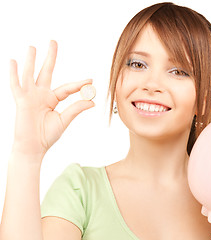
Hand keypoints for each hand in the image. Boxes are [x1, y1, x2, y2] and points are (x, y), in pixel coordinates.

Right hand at [10, 40, 94, 158]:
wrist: (34, 147)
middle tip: (53, 42)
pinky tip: (13, 61)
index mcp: (52, 99)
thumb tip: (92, 101)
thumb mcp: (64, 120)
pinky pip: (16, 85)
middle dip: (50, 57)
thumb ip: (76, 109)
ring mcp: (30, 96)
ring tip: (33, 47)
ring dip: (31, 61)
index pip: (67, 88)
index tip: (91, 81)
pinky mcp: (21, 101)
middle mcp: (41, 95)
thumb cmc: (47, 135)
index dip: (79, 85)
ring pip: (31, 74)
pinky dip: (14, 74)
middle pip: (46, 72)